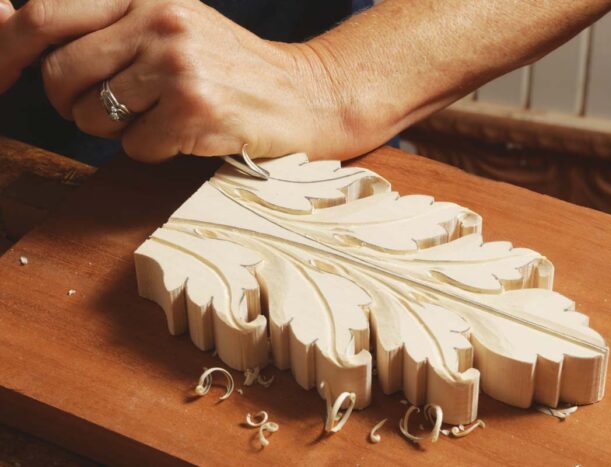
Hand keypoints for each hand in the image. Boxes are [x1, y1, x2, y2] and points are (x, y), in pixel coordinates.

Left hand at [2, 0, 350, 160]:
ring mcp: (178, 67)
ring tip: (157, 117)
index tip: (2, 75)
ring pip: (94, 115)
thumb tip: (12, 23)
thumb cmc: (231, 65)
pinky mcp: (194, 112)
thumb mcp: (171, 23)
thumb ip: (107, 24)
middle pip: (61, 73)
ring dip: (115, 129)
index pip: (46, 14)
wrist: (301, 95)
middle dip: (69, 102)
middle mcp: (160, 21)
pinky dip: (151, 150)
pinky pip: (134, 147)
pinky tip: (184, 133)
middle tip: (98, 108)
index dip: (9, 49)